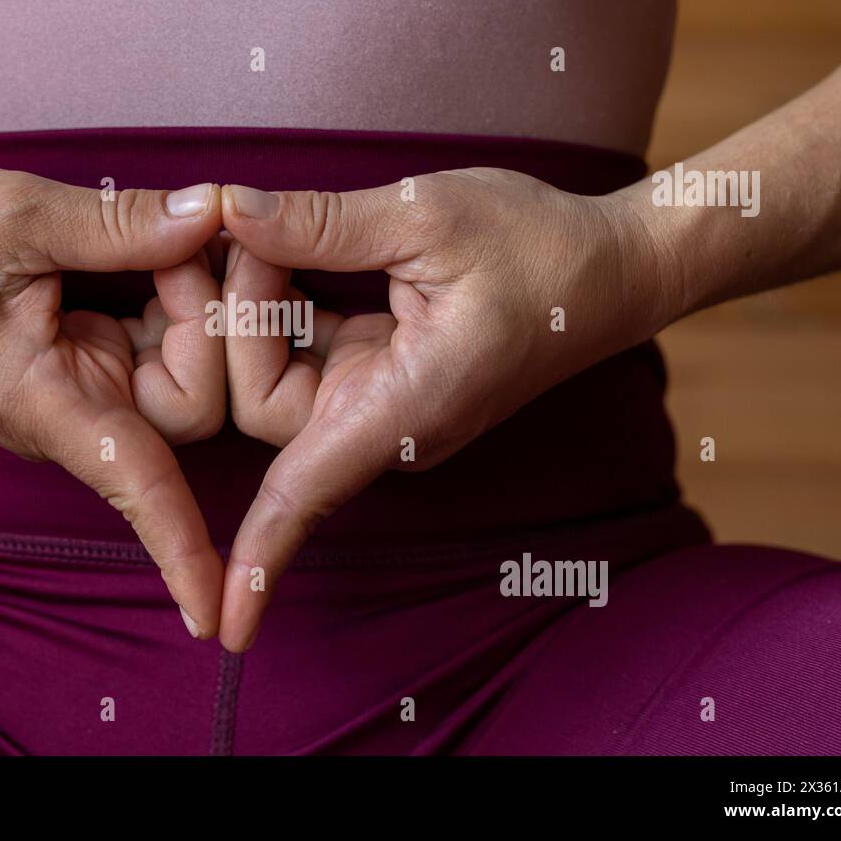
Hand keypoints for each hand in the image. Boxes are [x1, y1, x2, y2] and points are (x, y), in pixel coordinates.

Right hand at [0, 167, 227, 636]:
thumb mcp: (15, 217)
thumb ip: (117, 223)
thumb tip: (209, 213)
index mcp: (43, 402)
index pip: (134, 485)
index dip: (182, 547)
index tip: (216, 622)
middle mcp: (71, 413)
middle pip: (194, 402)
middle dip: (210, 316)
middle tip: (188, 232)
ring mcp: (81, 388)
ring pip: (184, 366)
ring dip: (192, 295)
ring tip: (167, 228)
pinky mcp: (86, 359)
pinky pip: (159, 339)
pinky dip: (170, 290)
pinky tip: (157, 244)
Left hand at [217, 168, 675, 650]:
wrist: (613, 267)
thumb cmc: (539, 244)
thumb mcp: (428, 215)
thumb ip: (324, 223)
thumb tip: (232, 211)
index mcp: (407, 406)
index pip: (308, 494)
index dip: (259, 556)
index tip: (226, 629)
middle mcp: (390, 425)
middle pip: (262, 404)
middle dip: (237, 318)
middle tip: (244, 228)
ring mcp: (384, 407)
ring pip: (275, 378)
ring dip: (256, 306)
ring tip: (259, 229)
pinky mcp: (382, 379)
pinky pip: (304, 356)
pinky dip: (283, 305)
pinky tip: (282, 250)